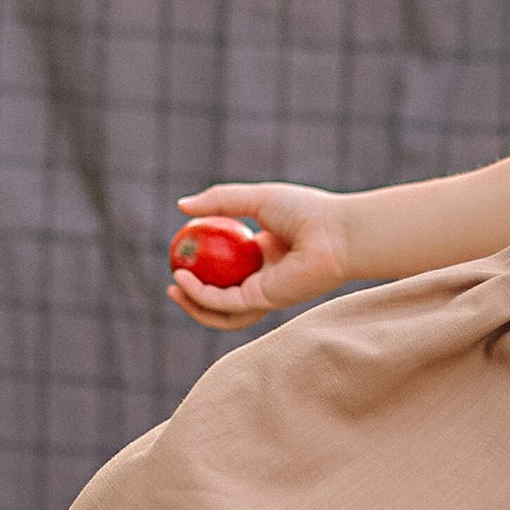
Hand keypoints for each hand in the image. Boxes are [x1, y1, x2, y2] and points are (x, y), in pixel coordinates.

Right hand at [167, 182, 349, 331]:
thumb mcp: (256, 198)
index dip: (201, 266)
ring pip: (223, 311)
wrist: (336, 232)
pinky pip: (227, 304)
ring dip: (195, 305)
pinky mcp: (266, 301)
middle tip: (172, 280)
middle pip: (222, 295)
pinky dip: (203, 296)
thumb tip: (181, 207)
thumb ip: (220, 201)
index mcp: (265, 255)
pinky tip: (185, 280)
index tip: (179, 253)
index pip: (228, 268)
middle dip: (193, 295)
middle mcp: (265, 278)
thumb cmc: (307, 210)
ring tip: (174, 288)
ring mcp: (265, 293)